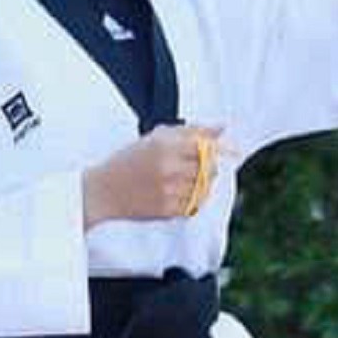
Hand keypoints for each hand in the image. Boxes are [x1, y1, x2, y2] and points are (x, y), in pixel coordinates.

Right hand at [84, 124, 220, 225]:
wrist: (103, 191)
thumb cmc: (129, 160)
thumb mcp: (155, 138)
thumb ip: (190, 130)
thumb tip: (223, 126)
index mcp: (164, 145)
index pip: (207, 146)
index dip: (224, 149)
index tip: (235, 152)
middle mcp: (168, 167)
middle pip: (210, 168)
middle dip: (211, 166)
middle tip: (199, 166)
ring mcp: (168, 190)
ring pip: (205, 187)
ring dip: (202, 183)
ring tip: (183, 179)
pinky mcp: (167, 210)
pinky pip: (194, 203)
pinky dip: (192, 198)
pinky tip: (176, 193)